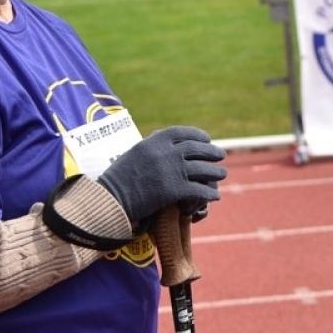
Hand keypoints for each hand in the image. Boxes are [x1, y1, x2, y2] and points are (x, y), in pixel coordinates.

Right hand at [97, 126, 227, 227]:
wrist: (110, 199)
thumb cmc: (119, 179)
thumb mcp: (134, 153)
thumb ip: (152, 147)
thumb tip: (164, 141)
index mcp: (155, 141)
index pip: (183, 133)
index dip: (198, 135)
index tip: (207, 139)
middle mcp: (166, 152)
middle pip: (198, 149)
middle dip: (212, 152)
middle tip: (221, 155)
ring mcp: (172, 170)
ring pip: (203, 169)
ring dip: (216, 172)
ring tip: (222, 174)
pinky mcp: (175, 190)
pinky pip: (200, 190)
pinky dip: (210, 193)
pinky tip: (215, 196)